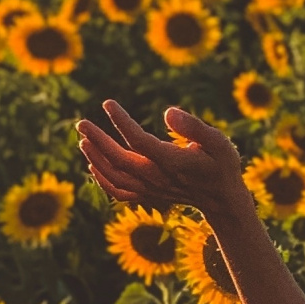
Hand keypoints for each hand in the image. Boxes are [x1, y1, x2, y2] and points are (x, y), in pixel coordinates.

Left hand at [75, 100, 249, 216]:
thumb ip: (195, 127)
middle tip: (82, 123)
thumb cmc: (222, 165)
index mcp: (174, 162)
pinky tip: (93, 165)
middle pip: (120, 160)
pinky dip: (103, 180)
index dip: (121, 122)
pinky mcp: (149, 196)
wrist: (222, 200)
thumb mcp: (219, 142)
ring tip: (83, 139)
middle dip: (98, 141)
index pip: (140, 141)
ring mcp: (152, 190)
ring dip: (96, 159)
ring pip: (116, 178)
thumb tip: (168, 112)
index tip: (107, 104)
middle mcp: (159, 178)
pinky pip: (120, 192)